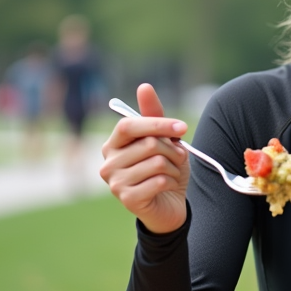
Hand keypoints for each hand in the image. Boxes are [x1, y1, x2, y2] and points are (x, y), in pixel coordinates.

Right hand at [99, 83, 190, 232]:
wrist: (170, 204)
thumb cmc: (164, 168)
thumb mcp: (163, 139)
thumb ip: (153, 115)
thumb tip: (144, 86)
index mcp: (113, 144)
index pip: (129, 125)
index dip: (157, 124)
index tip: (182, 128)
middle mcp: (108, 162)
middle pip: (148, 144)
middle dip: (172, 150)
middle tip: (178, 158)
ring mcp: (115, 182)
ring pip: (156, 162)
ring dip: (174, 167)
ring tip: (172, 172)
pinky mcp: (127, 199)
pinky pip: (159, 180)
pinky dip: (171, 181)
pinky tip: (167, 186)